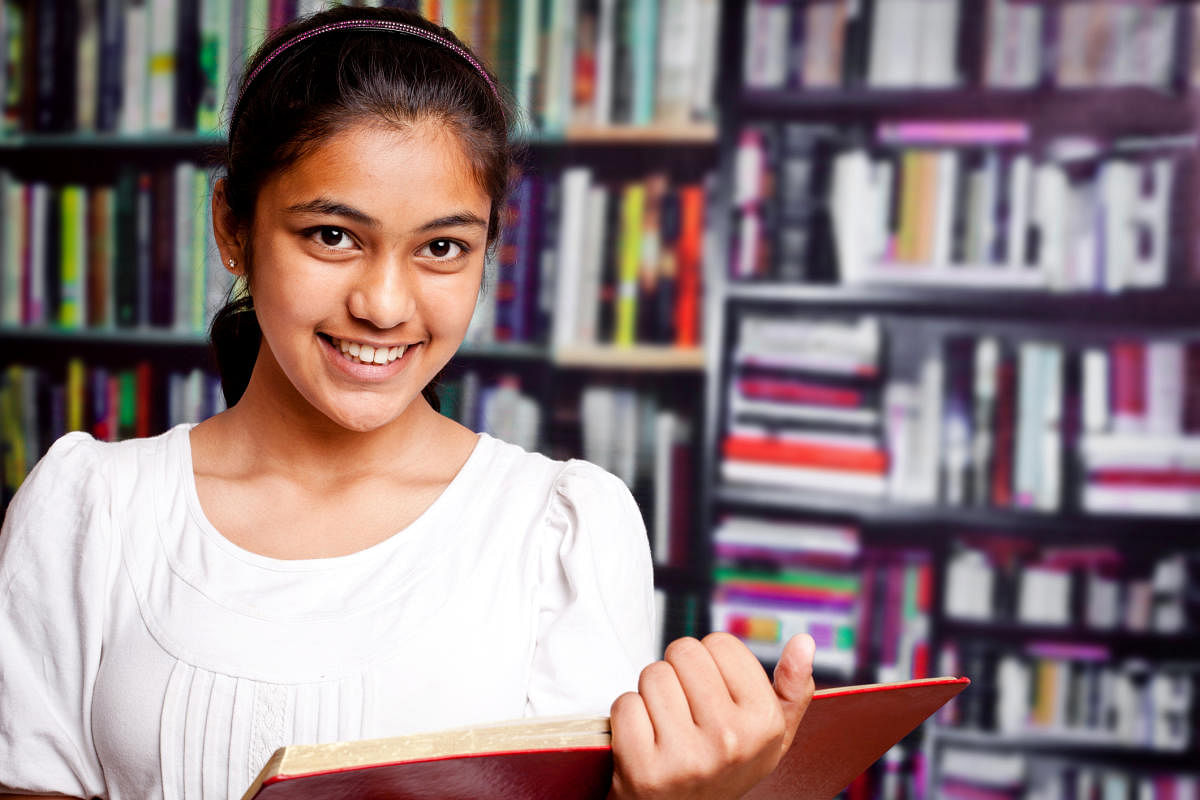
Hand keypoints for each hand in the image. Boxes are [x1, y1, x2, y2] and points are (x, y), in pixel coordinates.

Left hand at [608, 632, 814, 799]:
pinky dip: (629, 718)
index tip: (714, 694)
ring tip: (666, 725)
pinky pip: (625, 704)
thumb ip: (792, 689)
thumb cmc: (727, 767)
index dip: (711, 664)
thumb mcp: (771, 737)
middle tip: (685, 709)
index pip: (720, 643)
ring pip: (652, 675)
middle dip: (679, 672)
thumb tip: (804, 642)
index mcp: (765, 723)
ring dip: (652, 694)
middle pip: (683, 652)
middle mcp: (730, 740)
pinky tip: (645, 741)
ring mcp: (686, 758)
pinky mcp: (644, 771)